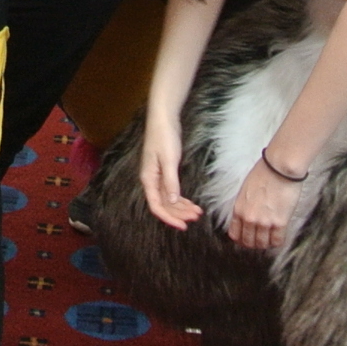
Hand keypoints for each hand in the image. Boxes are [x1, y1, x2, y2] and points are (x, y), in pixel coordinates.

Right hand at [139, 110, 201, 229]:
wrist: (163, 119)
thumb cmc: (164, 137)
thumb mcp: (169, 160)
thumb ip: (170, 182)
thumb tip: (172, 202)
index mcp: (148, 179)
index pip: (157, 206)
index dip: (169, 218)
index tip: (183, 226)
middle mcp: (151, 180)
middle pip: (163, 205)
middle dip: (179, 213)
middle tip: (196, 217)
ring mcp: (157, 176)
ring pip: (168, 199)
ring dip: (182, 207)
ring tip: (197, 212)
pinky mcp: (164, 171)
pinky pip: (171, 190)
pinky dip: (181, 198)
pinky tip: (191, 202)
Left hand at [226, 164, 300, 253]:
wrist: (279, 168)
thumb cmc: (264, 173)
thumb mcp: (245, 190)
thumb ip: (244, 206)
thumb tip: (247, 216)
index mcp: (238, 209)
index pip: (235, 234)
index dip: (241, 240)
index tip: (245, 240)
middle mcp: (249, 218)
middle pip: (248, 242)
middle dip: (253, 244)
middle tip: (259, 241)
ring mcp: (264, 222)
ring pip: (262, 244)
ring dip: (265, 244)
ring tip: (269, 239)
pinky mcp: (280, 222)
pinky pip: (277, 241)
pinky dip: (277, 242)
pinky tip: (278, 237)